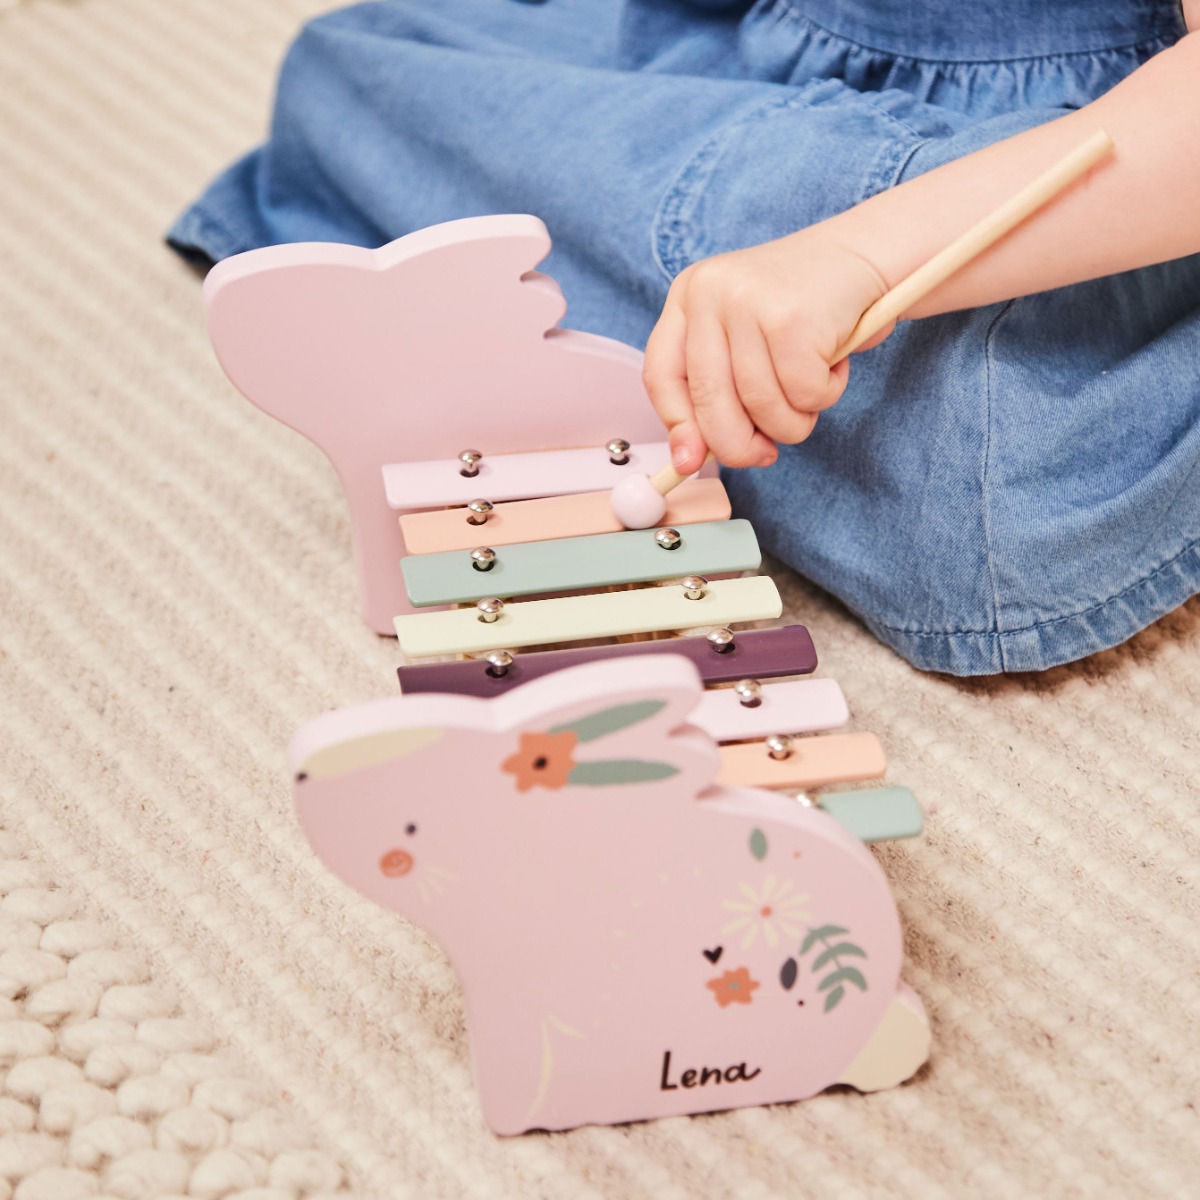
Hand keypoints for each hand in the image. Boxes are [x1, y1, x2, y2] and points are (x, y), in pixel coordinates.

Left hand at [642, 227, 891, 472]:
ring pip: (761, 405)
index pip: (661, 374)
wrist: (867, 252)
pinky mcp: (793, 317)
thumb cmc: (804, 310)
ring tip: (811, 393)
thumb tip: (687, 460)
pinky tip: (832, 366)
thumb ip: (716, 389)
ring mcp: (750, 300)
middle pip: (708, 400)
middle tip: (764, 454)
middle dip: (738, 444)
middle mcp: (711, 292)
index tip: (689, 463)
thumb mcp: (745, 340)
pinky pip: (803, 394)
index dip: (677, 425)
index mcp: (689, 295)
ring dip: (793, 420)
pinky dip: (824, 395)